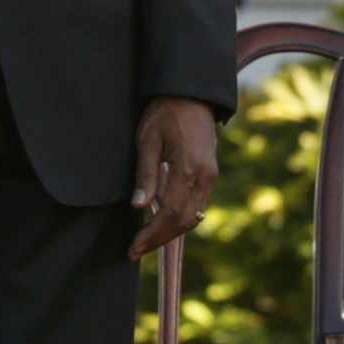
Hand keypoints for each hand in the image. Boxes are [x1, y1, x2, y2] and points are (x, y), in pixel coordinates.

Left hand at [133, 99, 221, 262]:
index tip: (133, 248)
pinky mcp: (210, 174)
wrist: (191, 93)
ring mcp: (210, 176)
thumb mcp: (147, 140)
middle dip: (159, 240)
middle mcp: (204, 177)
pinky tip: (161, 220)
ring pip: (193, 216)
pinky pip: (197, 205)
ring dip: (170, 232)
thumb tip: (137, 207)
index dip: (151, 235)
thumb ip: (145, 175)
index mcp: (188, 169)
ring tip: (146, 240)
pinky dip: (180, 218)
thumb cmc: (165, 112)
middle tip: (136, 250)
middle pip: (184, 222)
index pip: (169, 214)